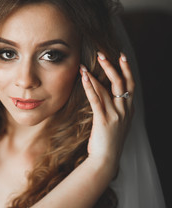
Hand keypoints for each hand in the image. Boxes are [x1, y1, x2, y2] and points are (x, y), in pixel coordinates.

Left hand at [80, 52, 134, 169]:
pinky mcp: (103, 121)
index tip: (121, 56)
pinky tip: (84, 78)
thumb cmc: (108, 141)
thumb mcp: (116, 123)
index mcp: (129, 110)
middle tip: (102, 54)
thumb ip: (114, 109)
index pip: (130, 84)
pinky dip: (90, 87)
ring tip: (85, 65)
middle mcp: (125, 110)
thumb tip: (105, 95)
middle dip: (112, 66)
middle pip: (121, 83)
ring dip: (96, 75)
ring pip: (107, 89)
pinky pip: (96, 100)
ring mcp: (115, 115)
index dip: (127, 69)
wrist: (106, 159)